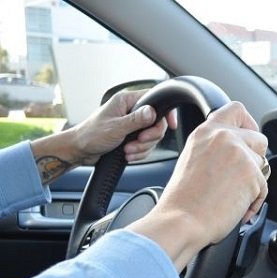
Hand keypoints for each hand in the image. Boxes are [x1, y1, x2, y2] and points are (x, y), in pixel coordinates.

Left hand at [30, 89, 177, 183]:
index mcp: (127, 101)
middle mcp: (132, 110)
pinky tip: (128, 154)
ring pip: (153, 136)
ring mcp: (133, 124)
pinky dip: (139, 153)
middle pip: (158, 122)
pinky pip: (146, 146)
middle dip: (150, 137)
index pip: (155, 99)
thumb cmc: (91, 135)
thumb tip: (152, 112)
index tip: (171, 125)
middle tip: (139, 141)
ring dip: (143, 148)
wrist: (80, 150)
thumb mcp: (115, 128)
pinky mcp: (132, 137)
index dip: (166, 112)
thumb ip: (136, 120)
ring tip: (127, 150)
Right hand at [128, 102, 267, 269]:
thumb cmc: (183, 200)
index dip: (248, 123)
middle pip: (260, 139)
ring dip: (253, 182)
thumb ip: (216, 148)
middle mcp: (225, 137)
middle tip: (239, 178)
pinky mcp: (253, 175)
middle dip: (255, 159)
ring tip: (231, 197)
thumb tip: (239, 150)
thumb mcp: (194, 158)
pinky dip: (253, 202)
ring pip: (263, 166)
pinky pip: (264, 189)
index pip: (237, 109)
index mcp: (207, 131)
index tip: (248, 136)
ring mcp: (241, 155)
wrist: (182, 220)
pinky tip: (235, 209)